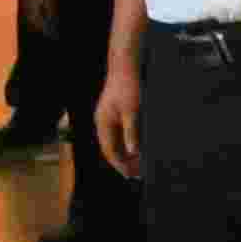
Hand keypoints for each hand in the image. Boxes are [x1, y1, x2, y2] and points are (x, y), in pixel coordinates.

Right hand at [96, 49, 142, 176]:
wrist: (125, 66)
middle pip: (110, 149)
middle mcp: (102, 123)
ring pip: (114, 142)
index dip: (120, 165)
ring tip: (138, 163)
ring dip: (125, 154)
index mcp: (103, 123)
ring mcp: (106, 118)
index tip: (131, 175)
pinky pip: (117, 135)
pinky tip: (136, 147)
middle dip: (123, 162)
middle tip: (137, 173)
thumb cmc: (128, 87)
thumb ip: (131, 133)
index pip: (110, 151)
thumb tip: (132, 152)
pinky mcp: (112, 114)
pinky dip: (125, 143)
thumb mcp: (132, 111)